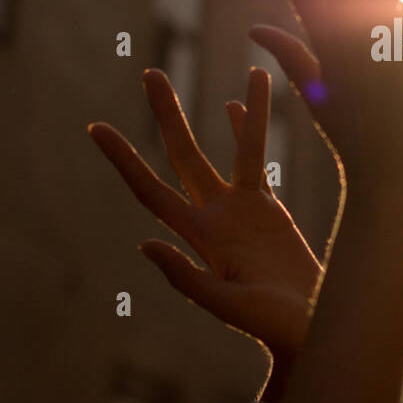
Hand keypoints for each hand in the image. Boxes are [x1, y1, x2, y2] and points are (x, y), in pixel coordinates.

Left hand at [88, 67, 318, 376]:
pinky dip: (246, 132)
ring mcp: (241, 212)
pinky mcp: (268, 211)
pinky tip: (236, 103)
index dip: (123, 160)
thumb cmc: (272, 327)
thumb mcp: (228, 307)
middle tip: (150, 72)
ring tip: (233, 73)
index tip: (96, 128)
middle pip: (183, 155)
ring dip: (229, 111)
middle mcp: (215, 218)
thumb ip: (188, 279)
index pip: (151, 190)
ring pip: (227, 151)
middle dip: (166, 114)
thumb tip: (145, 244)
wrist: (307, 330)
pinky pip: (254, 162)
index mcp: (200, 239)